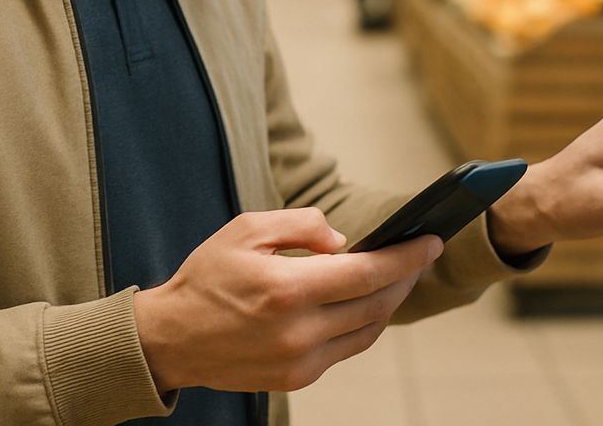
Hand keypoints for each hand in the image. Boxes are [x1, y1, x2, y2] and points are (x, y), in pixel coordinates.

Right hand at [133, 208, 441, 393]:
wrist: (170, 339)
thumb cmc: (208, 277)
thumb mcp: (247, 229)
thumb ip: (302, 224)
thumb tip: (344, 241)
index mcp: (287, 289)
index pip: (368, 273)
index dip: (407, 256)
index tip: (432, 241)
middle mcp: (298, 331)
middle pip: (376, 303)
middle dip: (405, 276)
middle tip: (420, 253)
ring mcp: (299, 361)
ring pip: (367, 330)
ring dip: (389, 302)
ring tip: (397, 275)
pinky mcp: (296, 379)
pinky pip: (346, 349)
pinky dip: (362, 324)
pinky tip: (364, 303)